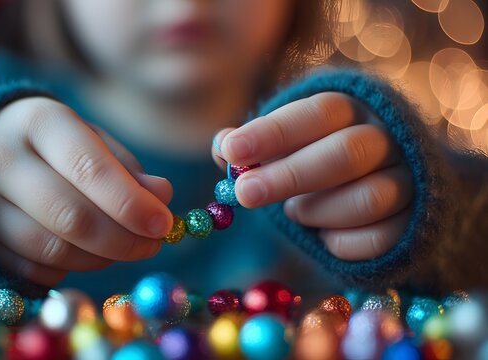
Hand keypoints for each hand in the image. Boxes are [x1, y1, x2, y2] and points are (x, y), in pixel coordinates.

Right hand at [0, 97, 172, 285]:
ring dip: (99, 259)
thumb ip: (124, 167)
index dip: (131, 203)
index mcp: (37, 121)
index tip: (163, 224)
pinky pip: (28, 271)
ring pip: (50, 250)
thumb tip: (161, 197)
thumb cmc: (49, 142)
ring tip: (122, 249)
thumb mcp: (88, 138)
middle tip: (151, 245)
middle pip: (70, 216)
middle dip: (122, 240)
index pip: (89, 168)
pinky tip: (83, 255)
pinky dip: (66, 271)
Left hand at [213, 92, 412, 260]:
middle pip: (345, 153)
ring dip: (317, 210)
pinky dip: (340, 242)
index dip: (275, 132)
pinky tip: (323, 234)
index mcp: (351, 110)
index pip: (318, 112)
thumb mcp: (285, 144)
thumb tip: (223, 147)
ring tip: (294, 211)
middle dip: (289, 175)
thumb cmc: (317, 158)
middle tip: (245, 193)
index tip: (233, 151)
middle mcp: (387, 138)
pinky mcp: (417, 222)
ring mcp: (409, 179)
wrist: (386, 185)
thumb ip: (253, 145)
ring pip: (367, 199)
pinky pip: (379, 239)